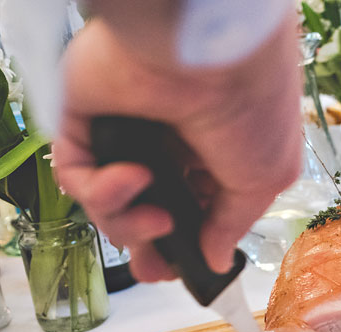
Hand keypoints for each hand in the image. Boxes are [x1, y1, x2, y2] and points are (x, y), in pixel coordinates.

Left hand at [53, 16, 301, 282]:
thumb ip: (233, 224)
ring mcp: (125, 135)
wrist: (211, 53)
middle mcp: (167, 147)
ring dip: (129, 223)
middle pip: (141, 214)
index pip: (189, 211)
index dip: (183, 247)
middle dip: (147, 248)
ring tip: (155, 216)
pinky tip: (132, 175)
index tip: (184, 269)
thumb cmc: (253, 107)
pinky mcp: (84, 123)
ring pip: (107, 203)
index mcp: (211, 157)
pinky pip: (76, 174)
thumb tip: (215, 259)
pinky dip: (101, 190)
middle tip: (155, 266)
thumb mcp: (265, 179)